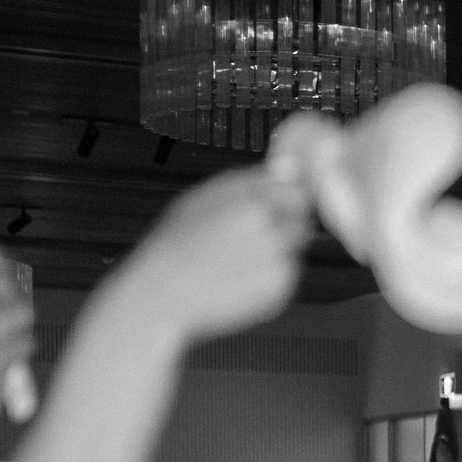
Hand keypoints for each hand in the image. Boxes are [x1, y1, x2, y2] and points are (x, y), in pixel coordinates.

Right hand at [113, 168, 313, 343]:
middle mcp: (263, 223)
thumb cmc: (178, 243)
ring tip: (235, 263)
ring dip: (277, 255)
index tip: (274, 210)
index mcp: (246, 196)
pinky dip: (269, 282)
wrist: (159, 292)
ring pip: (294, 251)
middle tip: (252, 240)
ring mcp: (272, 257)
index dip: (286, 201)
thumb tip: (291, 168)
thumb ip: (250, 183)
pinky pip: (285, 280)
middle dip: (287, 226)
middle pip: (302, 219)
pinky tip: (236, 282)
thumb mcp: (205, 197)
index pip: (294, 190)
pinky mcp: (275, 289)